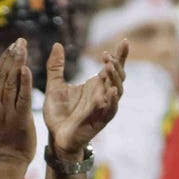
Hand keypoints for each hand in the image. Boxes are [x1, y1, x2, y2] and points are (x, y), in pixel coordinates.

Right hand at [0, 38, 35, 165]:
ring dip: (17, 64)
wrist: (5, 162)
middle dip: (11, 57)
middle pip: (2, 76)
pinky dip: (24, 83)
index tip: (11, 47)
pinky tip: (26, 69)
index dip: (3, 61)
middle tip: (19, 41)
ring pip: (11, 83)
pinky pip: (22, 98)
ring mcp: (6, 112)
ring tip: (23, 48)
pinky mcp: (19, 119)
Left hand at [42, 41, 126, 158]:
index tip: (124, 41)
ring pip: (117, 91)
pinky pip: (109, 110)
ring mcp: (103, 108)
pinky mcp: (99, 121)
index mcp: (96, 85)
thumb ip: (56, 67)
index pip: (112, 68)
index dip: (120, 55)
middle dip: (116, 65)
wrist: (55, 136)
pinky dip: (111, 100)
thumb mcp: (54, 86)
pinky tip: (111, 90)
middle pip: (118, 77)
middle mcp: (103, 95)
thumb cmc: (59, 113)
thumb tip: (57, 44)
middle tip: (107, 55)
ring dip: (114, 79)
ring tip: (109, 67)